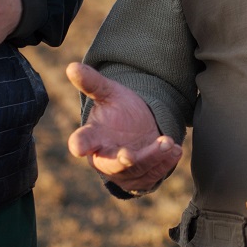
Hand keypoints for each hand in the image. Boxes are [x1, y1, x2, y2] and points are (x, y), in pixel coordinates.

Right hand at [65, 61, 182, 192]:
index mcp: (92, 137)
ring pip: (136, 170)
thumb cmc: (119, 109)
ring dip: (152, 158)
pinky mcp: (139, 179)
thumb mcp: (109, 93)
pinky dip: (164, 165)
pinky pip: (151, 177)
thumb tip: (71, 66)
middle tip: (130, 154)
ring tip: (168, 142)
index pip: (82, 141)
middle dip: (122, 160)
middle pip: (111, 164)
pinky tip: (175, 151)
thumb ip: (92, 82)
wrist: (140, 125)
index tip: (78, 148)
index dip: (79, 144)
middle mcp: (103, 158)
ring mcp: (122, 172)